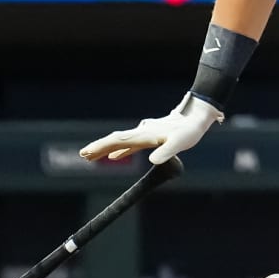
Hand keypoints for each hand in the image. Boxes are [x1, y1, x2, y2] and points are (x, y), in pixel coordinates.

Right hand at [81, 92, 221, 164]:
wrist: (196, 117)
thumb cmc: (189, 131)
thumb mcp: (180, 143)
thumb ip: (166, 152)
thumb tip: (151, 160)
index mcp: (145, 135)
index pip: (118, 141)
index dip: (102, 147)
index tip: (88, 152)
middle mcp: (141, 132)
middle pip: (115, 140)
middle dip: (99, 147)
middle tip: (83, 155)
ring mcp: (144, 133)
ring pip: (120, 141)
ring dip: (106, 149)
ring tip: (91, 157)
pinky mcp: (150, 136)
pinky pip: (130, 144)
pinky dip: (120, 150)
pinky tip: (114, 156)